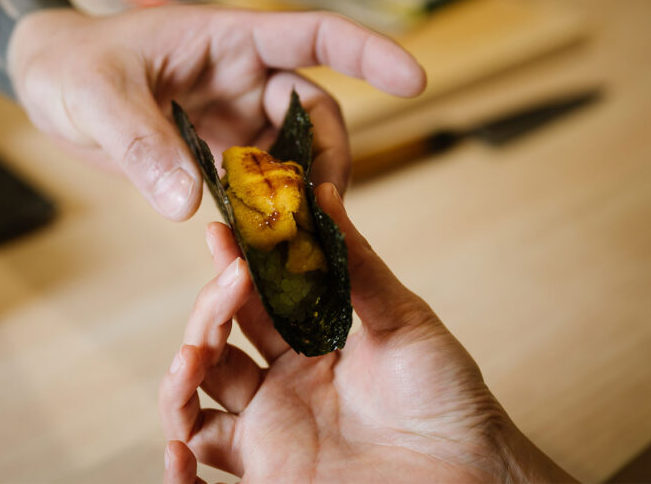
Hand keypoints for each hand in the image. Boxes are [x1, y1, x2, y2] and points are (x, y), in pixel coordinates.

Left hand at [7, 6, 423, 219]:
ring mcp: (231, 118)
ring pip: (290, 157)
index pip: (314, 36)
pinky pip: (255, 184)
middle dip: (327, 160)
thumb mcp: (98, 96)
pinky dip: (264, 213)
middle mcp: (243, 79)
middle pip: (314, 115)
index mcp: (230, 41)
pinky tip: (259, 242)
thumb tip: (189, 203)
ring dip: (297, 195)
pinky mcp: (215, 154)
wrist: (47, 81)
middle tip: (319, 210)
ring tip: (290, 237)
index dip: (369, 53)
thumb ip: (141, 144)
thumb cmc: (72, 64)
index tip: (415, 79)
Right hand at [159, 183, 575, 482]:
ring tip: (194, 354)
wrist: (474, 474)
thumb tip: (323, 194)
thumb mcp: (403, 320)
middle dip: (208, 311)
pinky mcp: (268, 477)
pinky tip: (180, 448)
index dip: (232, 267)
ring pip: (194, 400)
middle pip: (214, 344)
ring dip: (180, 374)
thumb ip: (355, 264)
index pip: (252, 302)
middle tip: (229, 283)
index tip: (221, 232)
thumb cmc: (449, 399)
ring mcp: (271, 434)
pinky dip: (176, 469)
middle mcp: (282, 389)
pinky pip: (202, 474)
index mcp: (309, 348)